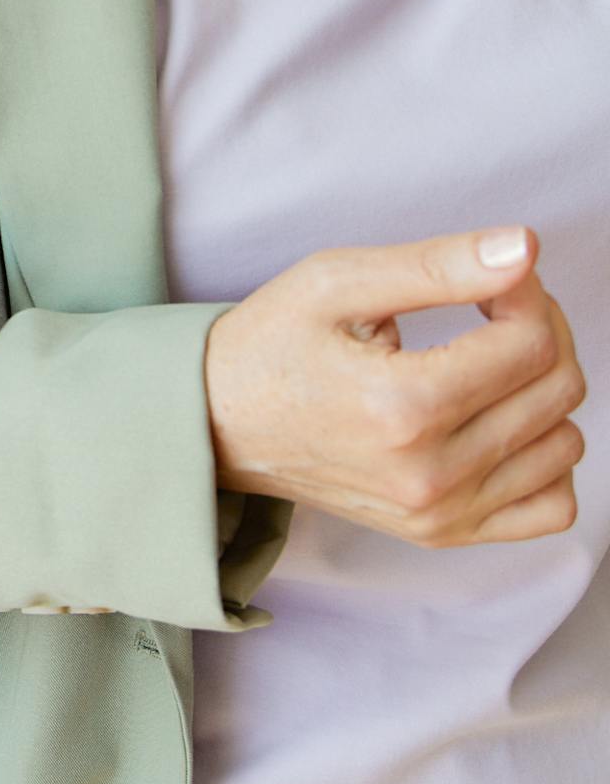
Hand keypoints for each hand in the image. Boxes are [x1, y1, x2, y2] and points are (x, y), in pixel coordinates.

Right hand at [204, 227, 584, 546]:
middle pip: (558, 389)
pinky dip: (543, 457)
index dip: (526, 292)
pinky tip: (499, 420)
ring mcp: (439, 514)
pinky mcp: (443, 534)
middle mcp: (429, 473)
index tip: (490, 276)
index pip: (530, 342)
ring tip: (485, 359)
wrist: (217, 423)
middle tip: (489, 304)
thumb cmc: (271, 345)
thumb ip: (437, 264)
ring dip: (541, 388)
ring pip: (565, 442)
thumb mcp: (337, 281)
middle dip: (540, 328)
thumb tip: (523, 250)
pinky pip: (551, 505)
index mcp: (403, 406)